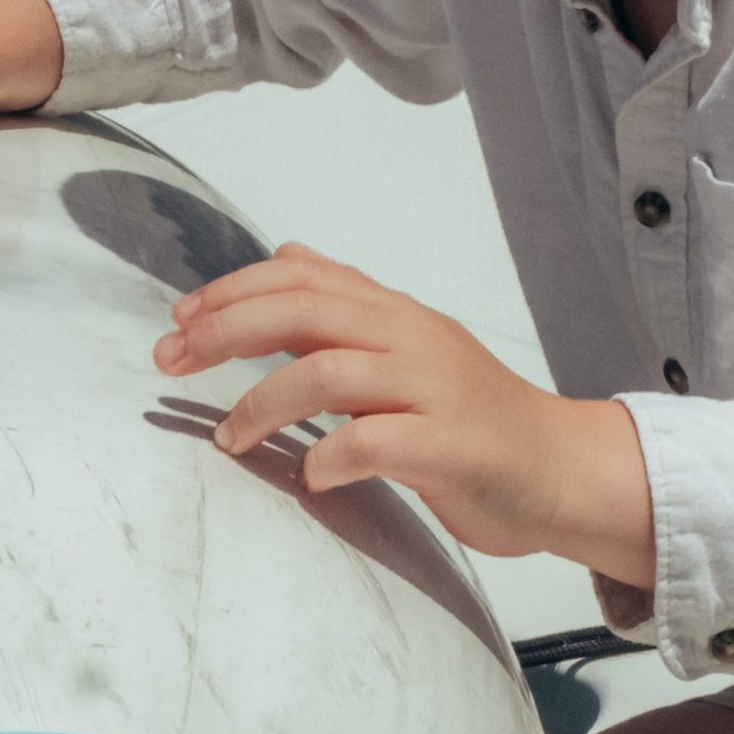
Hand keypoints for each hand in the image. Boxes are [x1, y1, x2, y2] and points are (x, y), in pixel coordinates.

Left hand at [156, 245, 656, 582]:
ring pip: (328, 373)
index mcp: (396, 314)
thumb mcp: (410, 348)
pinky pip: (372, 444)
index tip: (179, 320)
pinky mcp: (448, 446)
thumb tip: (287, 256)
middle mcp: (412, 339)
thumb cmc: (475, 420)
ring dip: (262, 404)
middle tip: (170, 361)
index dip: (232, 290)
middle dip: (225, 331)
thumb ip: (349, 308)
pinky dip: (329, 459)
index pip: (302, 275)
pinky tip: (310, 478)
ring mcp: (432, 391)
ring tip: (230, 439)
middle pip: (304, 310)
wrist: (562, 469)